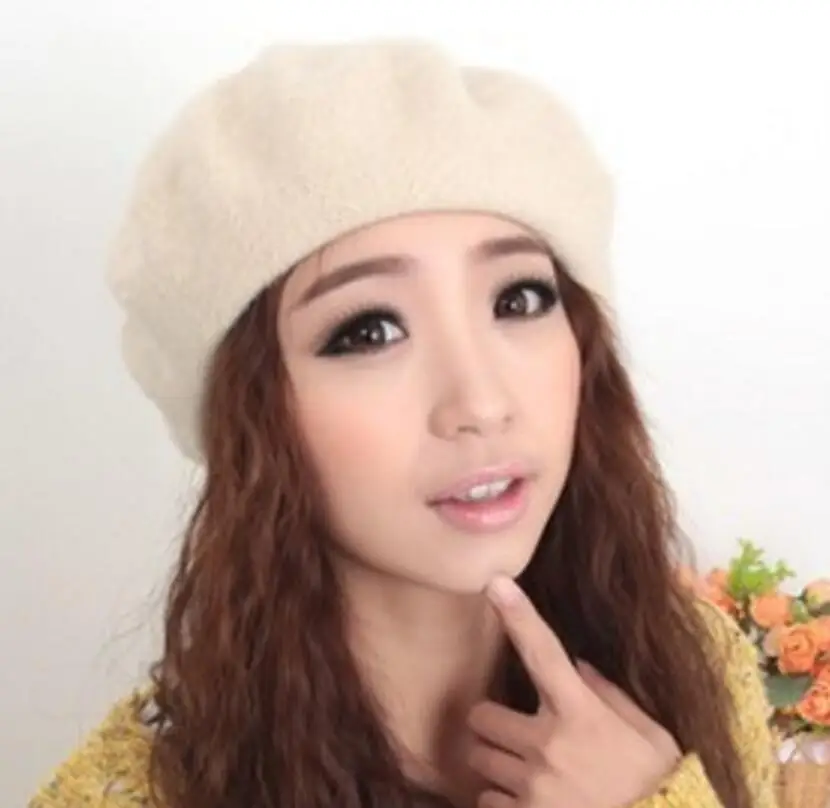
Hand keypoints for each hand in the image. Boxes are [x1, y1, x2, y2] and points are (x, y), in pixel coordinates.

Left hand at [466, 576, 680, 807]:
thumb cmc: (657, 788)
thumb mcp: (651, 738)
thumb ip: (611, 696)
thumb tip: (577, 665)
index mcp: (580, 713)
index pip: (543, 652)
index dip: (518, 615)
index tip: (496, 584)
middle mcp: (548, 745)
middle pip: (481, 715)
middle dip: (491, 723)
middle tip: (514, 735)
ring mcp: (532, 786)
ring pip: (479, 758)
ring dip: (495, 763)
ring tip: (529, 775)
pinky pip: (486, 801)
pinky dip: (501, 802)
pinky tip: (531, 804)